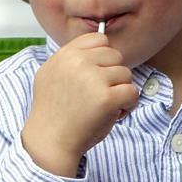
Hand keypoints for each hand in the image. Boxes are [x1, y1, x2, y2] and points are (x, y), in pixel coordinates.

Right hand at [22, 32, 137, 175]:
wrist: (49, 142)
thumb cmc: (54, 112)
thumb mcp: (51, 74)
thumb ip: (70, 58)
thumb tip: (96, 46)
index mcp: (66, 55)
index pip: (99, 39)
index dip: (103, 58)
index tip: (96, 76)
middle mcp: (78, 62)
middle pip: (116, 56)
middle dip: (113, 75)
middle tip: (99, 95)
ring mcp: (93, 79)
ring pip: (126, 74)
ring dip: (120, 91)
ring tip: (103, 106)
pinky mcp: (106, 98)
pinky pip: (132, 92)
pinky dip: (128, 105)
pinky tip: (113, 114)